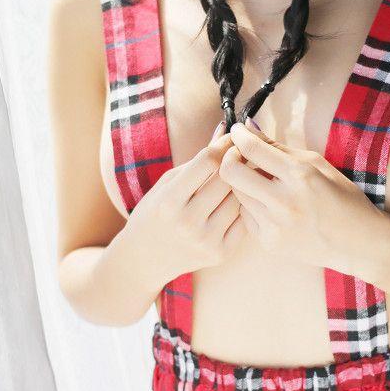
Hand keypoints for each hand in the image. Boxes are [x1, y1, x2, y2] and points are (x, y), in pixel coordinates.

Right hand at [127, 123, 245, 283]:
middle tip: (244, 151)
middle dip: (239, 160)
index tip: (232, 138)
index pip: (208, 162)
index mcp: (169, 201)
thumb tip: (225, 130)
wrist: (143, 259)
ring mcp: (206, 241)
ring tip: (246, 172)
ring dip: (245, 182)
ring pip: (239, 199)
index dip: (224, 145)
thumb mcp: (167, 183)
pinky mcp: (220, 254)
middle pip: (227, 179)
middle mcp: (188, 222)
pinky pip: (243, 221)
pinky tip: (241, 198)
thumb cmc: (155, 212)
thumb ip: (197, 159)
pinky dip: (245, 206)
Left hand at [219, 119, 377, 267]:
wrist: (359, 243)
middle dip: (229, 157)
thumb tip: (248, 129)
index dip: (239, 135)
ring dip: (243, 183)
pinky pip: (246, 216)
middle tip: (238, 154)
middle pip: (231, 171)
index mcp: (300, 175)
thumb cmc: (342, 198)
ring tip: (262, 182)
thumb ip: (279, 147)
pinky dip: (253, 206)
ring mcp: (274, 226)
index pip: (252, 149)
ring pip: (236, 194)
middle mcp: (284, 201)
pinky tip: (271, 206)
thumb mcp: (317, 164)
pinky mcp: (269, 243)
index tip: (237, 130)